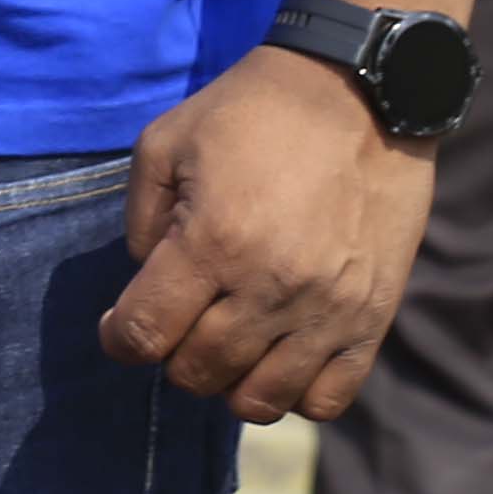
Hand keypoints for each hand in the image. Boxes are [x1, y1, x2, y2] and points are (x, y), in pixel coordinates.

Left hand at [98, 44, 432, 421]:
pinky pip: (327, 400)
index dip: (119, 338)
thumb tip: (146, 281)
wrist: (362, 93)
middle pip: (197, 373)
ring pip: (259, 400)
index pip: (144, 334)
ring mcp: (328, 311)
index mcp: (213, 242)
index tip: (119, 326)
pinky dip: (295, 392)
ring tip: (229, 343)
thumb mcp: (166, 142)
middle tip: (180, 319)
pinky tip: (281, 355)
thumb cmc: (253, 111)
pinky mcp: (374, 318)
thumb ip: (141, 220)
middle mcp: (270, 289)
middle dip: (172, 354)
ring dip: (229, 381)